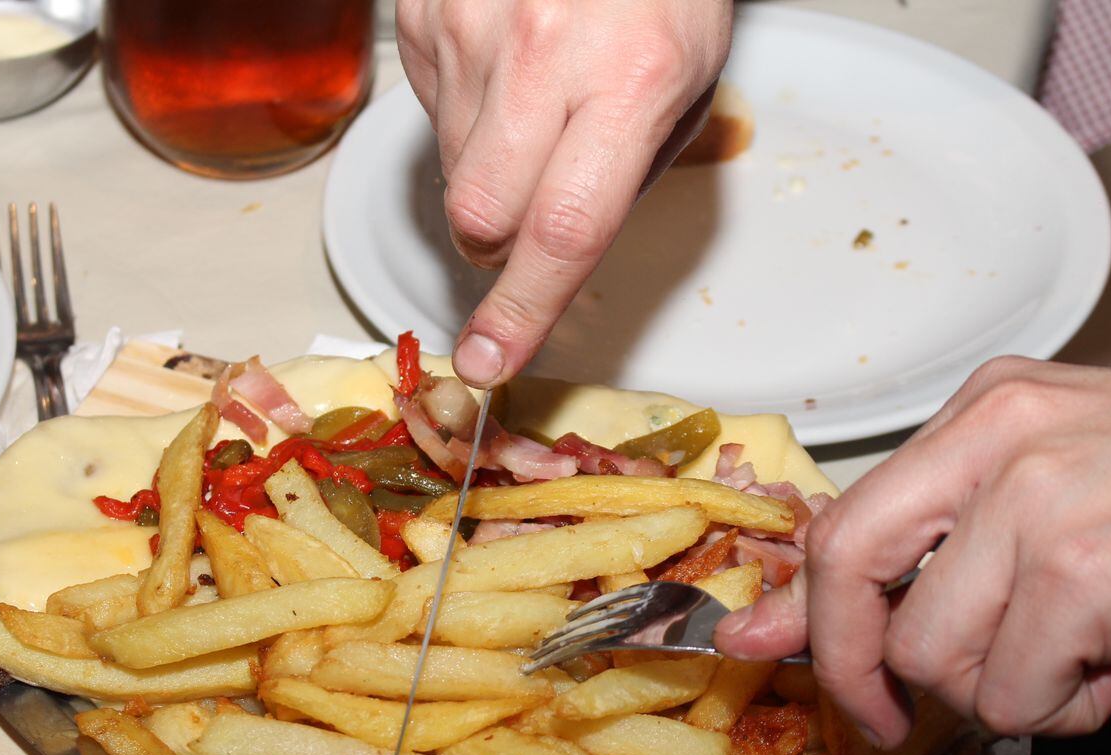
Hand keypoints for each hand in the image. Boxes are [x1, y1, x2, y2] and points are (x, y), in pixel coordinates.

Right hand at [397, 0, 732, 385]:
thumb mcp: (685, 83)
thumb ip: (622, 177)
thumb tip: (550, 255)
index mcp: (630, 79)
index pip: (564, 230)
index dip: (524, 311)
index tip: (490, 363)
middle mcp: (543, 50)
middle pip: (481, 217)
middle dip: (499, 242)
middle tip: (533, 206)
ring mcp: (472, 24)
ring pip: (451, 171)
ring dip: (487, 169)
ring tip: (534, 102)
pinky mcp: (424, 10)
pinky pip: (426, 110)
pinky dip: (461, 111)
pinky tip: (503, 65)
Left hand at [713, 357, 1110, 744]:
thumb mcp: (1063, 508)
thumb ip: (941, 555)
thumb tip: (790, 623)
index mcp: (991, 409)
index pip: (848, 513)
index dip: (804, 602)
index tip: (769, 648)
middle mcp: (1005, 431)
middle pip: (849, 568)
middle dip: (854, 664)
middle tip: (894, 716)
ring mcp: (1044, 493)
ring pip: (934, 653)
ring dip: (1006, 691)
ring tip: (1086, 658)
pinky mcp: (1088, 569)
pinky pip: (1015, 695)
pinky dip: (1067, 713)